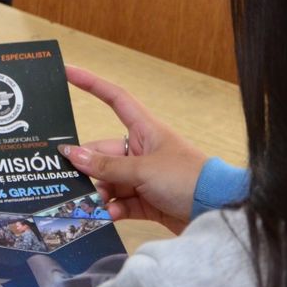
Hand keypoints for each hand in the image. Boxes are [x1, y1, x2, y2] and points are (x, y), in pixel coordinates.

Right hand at [61, 65, 208, 233]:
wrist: (218, 210)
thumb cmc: (187, 179)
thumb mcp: (143, 170)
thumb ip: (106, 166)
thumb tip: (73, 154)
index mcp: (145, 130)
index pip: (115, 99)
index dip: (92, 84)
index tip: (68, 73)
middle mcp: (142, 151)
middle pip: (103, 153)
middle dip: (88, 167)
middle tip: (70, 181)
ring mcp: (144, 177)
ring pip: (109, 181)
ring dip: (99, 193)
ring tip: (95, 204)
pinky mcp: (146, 201)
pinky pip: (120, 202)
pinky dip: (112, 208)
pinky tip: (109, 214)